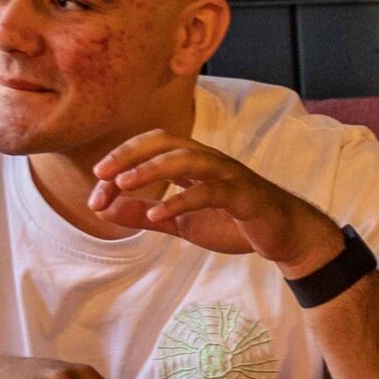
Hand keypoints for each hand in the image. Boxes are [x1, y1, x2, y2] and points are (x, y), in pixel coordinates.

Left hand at [86, 132, 338, 269]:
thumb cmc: (233, 223)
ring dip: (151, 169)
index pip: (152, 147)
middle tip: (101, 173)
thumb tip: (105, 210)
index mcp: (193, 163)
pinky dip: (180, 201)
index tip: (97, 182)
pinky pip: (209, 192)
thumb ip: (146, 215)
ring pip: (187, 159)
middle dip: (131, 154)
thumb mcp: (181, 223)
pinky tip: (156, 214)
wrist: (282, 235)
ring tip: (124, 184)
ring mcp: (227, 175)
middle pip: (165, 142)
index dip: (123, 159)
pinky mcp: (242, 196)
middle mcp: (208, 161)